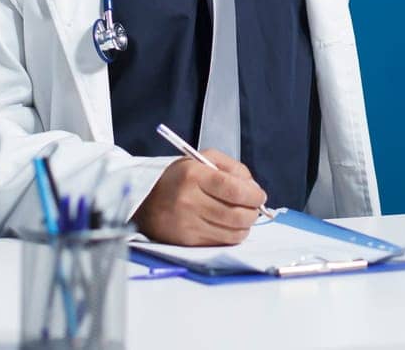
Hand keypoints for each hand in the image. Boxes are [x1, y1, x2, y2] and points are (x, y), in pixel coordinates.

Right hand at [132, 149, 267, 245]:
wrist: (145, 202)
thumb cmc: (179, 179)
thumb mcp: (202, 160)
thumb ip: (231, 168)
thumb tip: (254, 188)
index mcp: (193, 176)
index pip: (233, 189)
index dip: (253, 195)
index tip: (259, 196)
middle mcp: (189, 201)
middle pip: (237, 215)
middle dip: (253, 212)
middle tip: (253, 207)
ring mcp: (188, 224)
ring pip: (233, 233)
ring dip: (245, 225)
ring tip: (241, 216)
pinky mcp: (188, 242)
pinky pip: (222, 243)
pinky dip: (231, 235)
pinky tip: (227, 225)